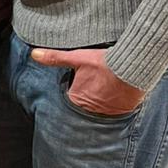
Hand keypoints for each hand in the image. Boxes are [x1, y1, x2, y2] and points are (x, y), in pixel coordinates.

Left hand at [31, 47, 145, 116]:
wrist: (133, 68)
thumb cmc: (104, 63)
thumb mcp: (77, 58)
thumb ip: (55, 58)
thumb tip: (34, 54)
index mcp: (77, 100)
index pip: (69, 100)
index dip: (73, 91)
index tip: (80, 85)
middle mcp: (91, 111)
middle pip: (84, 106)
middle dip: (87, 98)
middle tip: (94, 88)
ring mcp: (107, 113)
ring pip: (100, 109)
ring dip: (101, 102)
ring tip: (105, 90)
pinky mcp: (122, 112)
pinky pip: (115, 111)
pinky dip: (115, 104)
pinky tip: (117, 94)